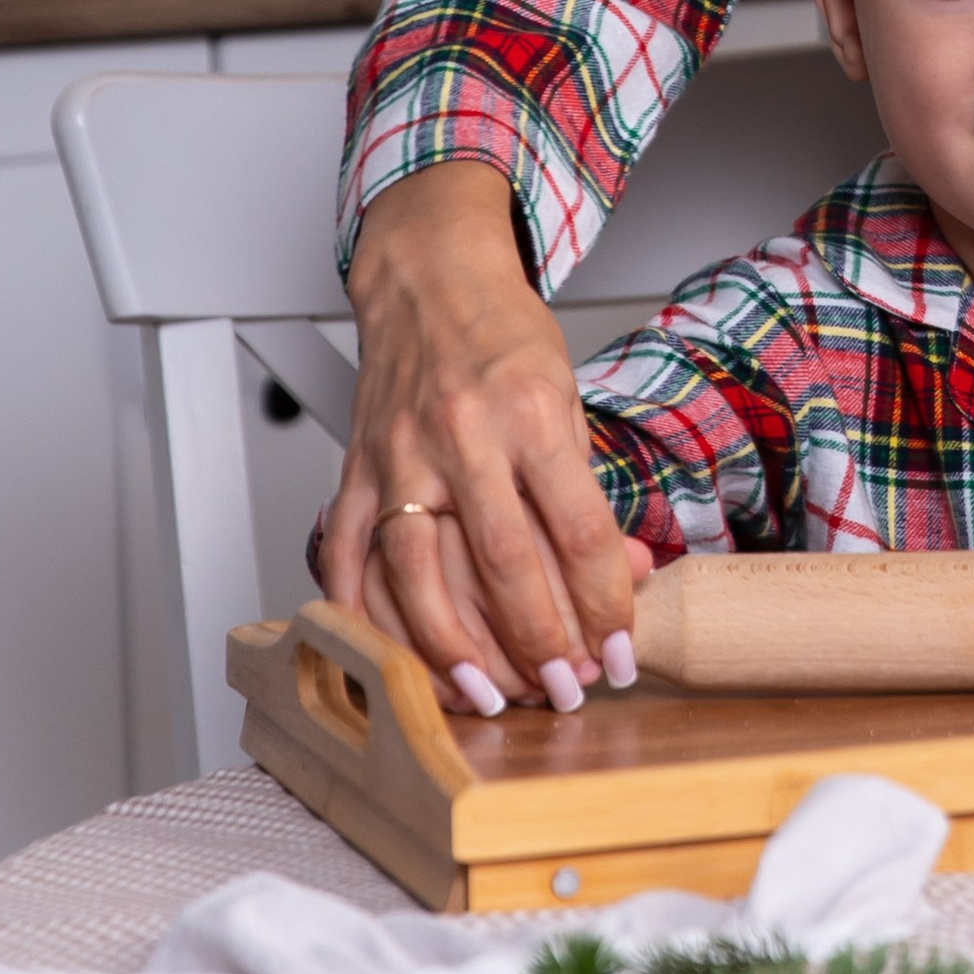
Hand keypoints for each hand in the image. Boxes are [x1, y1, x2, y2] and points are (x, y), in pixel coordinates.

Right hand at [323, 163, 640, 711]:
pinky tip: (391, 661)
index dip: (604, 605)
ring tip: (486, 696)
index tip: (619, 654)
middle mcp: (463, 435)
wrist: (429, 278)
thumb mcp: (568, 397)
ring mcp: (400, 455)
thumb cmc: (504, 336)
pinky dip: (362, 618)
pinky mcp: (355, 470)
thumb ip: (586, 490)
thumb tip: (624, 576)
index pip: (578, 530)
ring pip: (417, 574)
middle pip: (502, 562)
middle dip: (538, 643)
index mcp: (532, 412)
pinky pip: (348, 558)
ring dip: (453, 650)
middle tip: (564, 692)